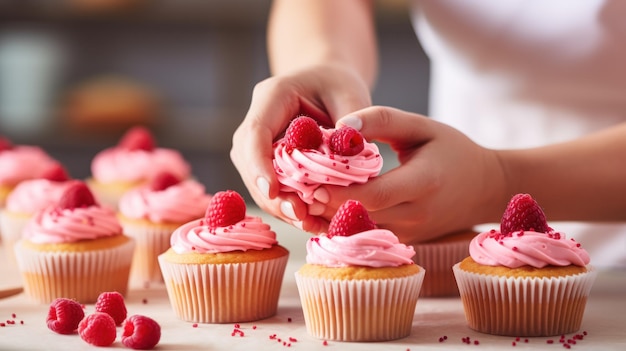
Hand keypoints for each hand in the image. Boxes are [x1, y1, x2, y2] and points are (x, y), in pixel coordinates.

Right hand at [230, 64, 371, 227]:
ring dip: (281, 206)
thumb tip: (348, 150)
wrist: (329, 83)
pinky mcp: (266, 161)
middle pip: (250, 162)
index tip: (274, 191)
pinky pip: (272, 187)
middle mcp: (257, 119)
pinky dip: (290, 207)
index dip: (259, 164)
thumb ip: (352, 122)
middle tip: (300, 217)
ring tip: (311, 226)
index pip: (255, 132)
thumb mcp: (352, 94)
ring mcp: (257, 143)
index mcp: (273, 95)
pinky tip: (313, 223)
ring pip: (257, 180)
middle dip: (272, 195)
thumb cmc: (340, 85)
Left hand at [306, 106, 508, 242]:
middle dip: (325, 206)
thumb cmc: (452, 150)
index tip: (309, 182)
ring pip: (360, 231)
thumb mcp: (422, 126)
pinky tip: (321, 209)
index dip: (339, 192)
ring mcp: (410, 233)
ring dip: (328, 218)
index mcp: (424, 183)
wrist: (484, 187)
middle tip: (294, 190)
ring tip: (300, 198)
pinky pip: (367, 235)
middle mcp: (416, 215)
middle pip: (361, 217)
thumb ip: (383, 119)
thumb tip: (343, 124)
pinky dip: (342, 225)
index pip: (374, 195)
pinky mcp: (404, 240)